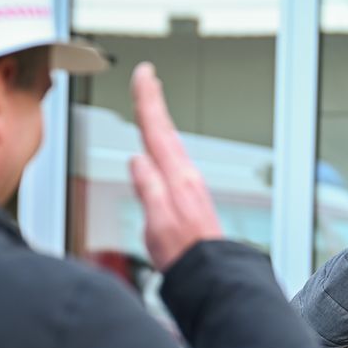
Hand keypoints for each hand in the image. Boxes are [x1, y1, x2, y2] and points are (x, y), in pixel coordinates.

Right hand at [129, 62, 222, 270]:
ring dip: (160, 121)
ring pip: (171, 143)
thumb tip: (137, 159)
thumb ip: (149, 189)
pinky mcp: (191, 196)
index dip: (148, 101)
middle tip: (147, 77)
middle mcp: (186, 177)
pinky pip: (174, 159)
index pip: (157, 131)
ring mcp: (190, 186)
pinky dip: (165, 144)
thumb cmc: (184, 253)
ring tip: (151, 103)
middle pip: (166, 131)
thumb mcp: (158, 223)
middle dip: (154, 102)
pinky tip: (162, 147)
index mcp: (176, 179)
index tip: (144, 75)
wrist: (210, 272)